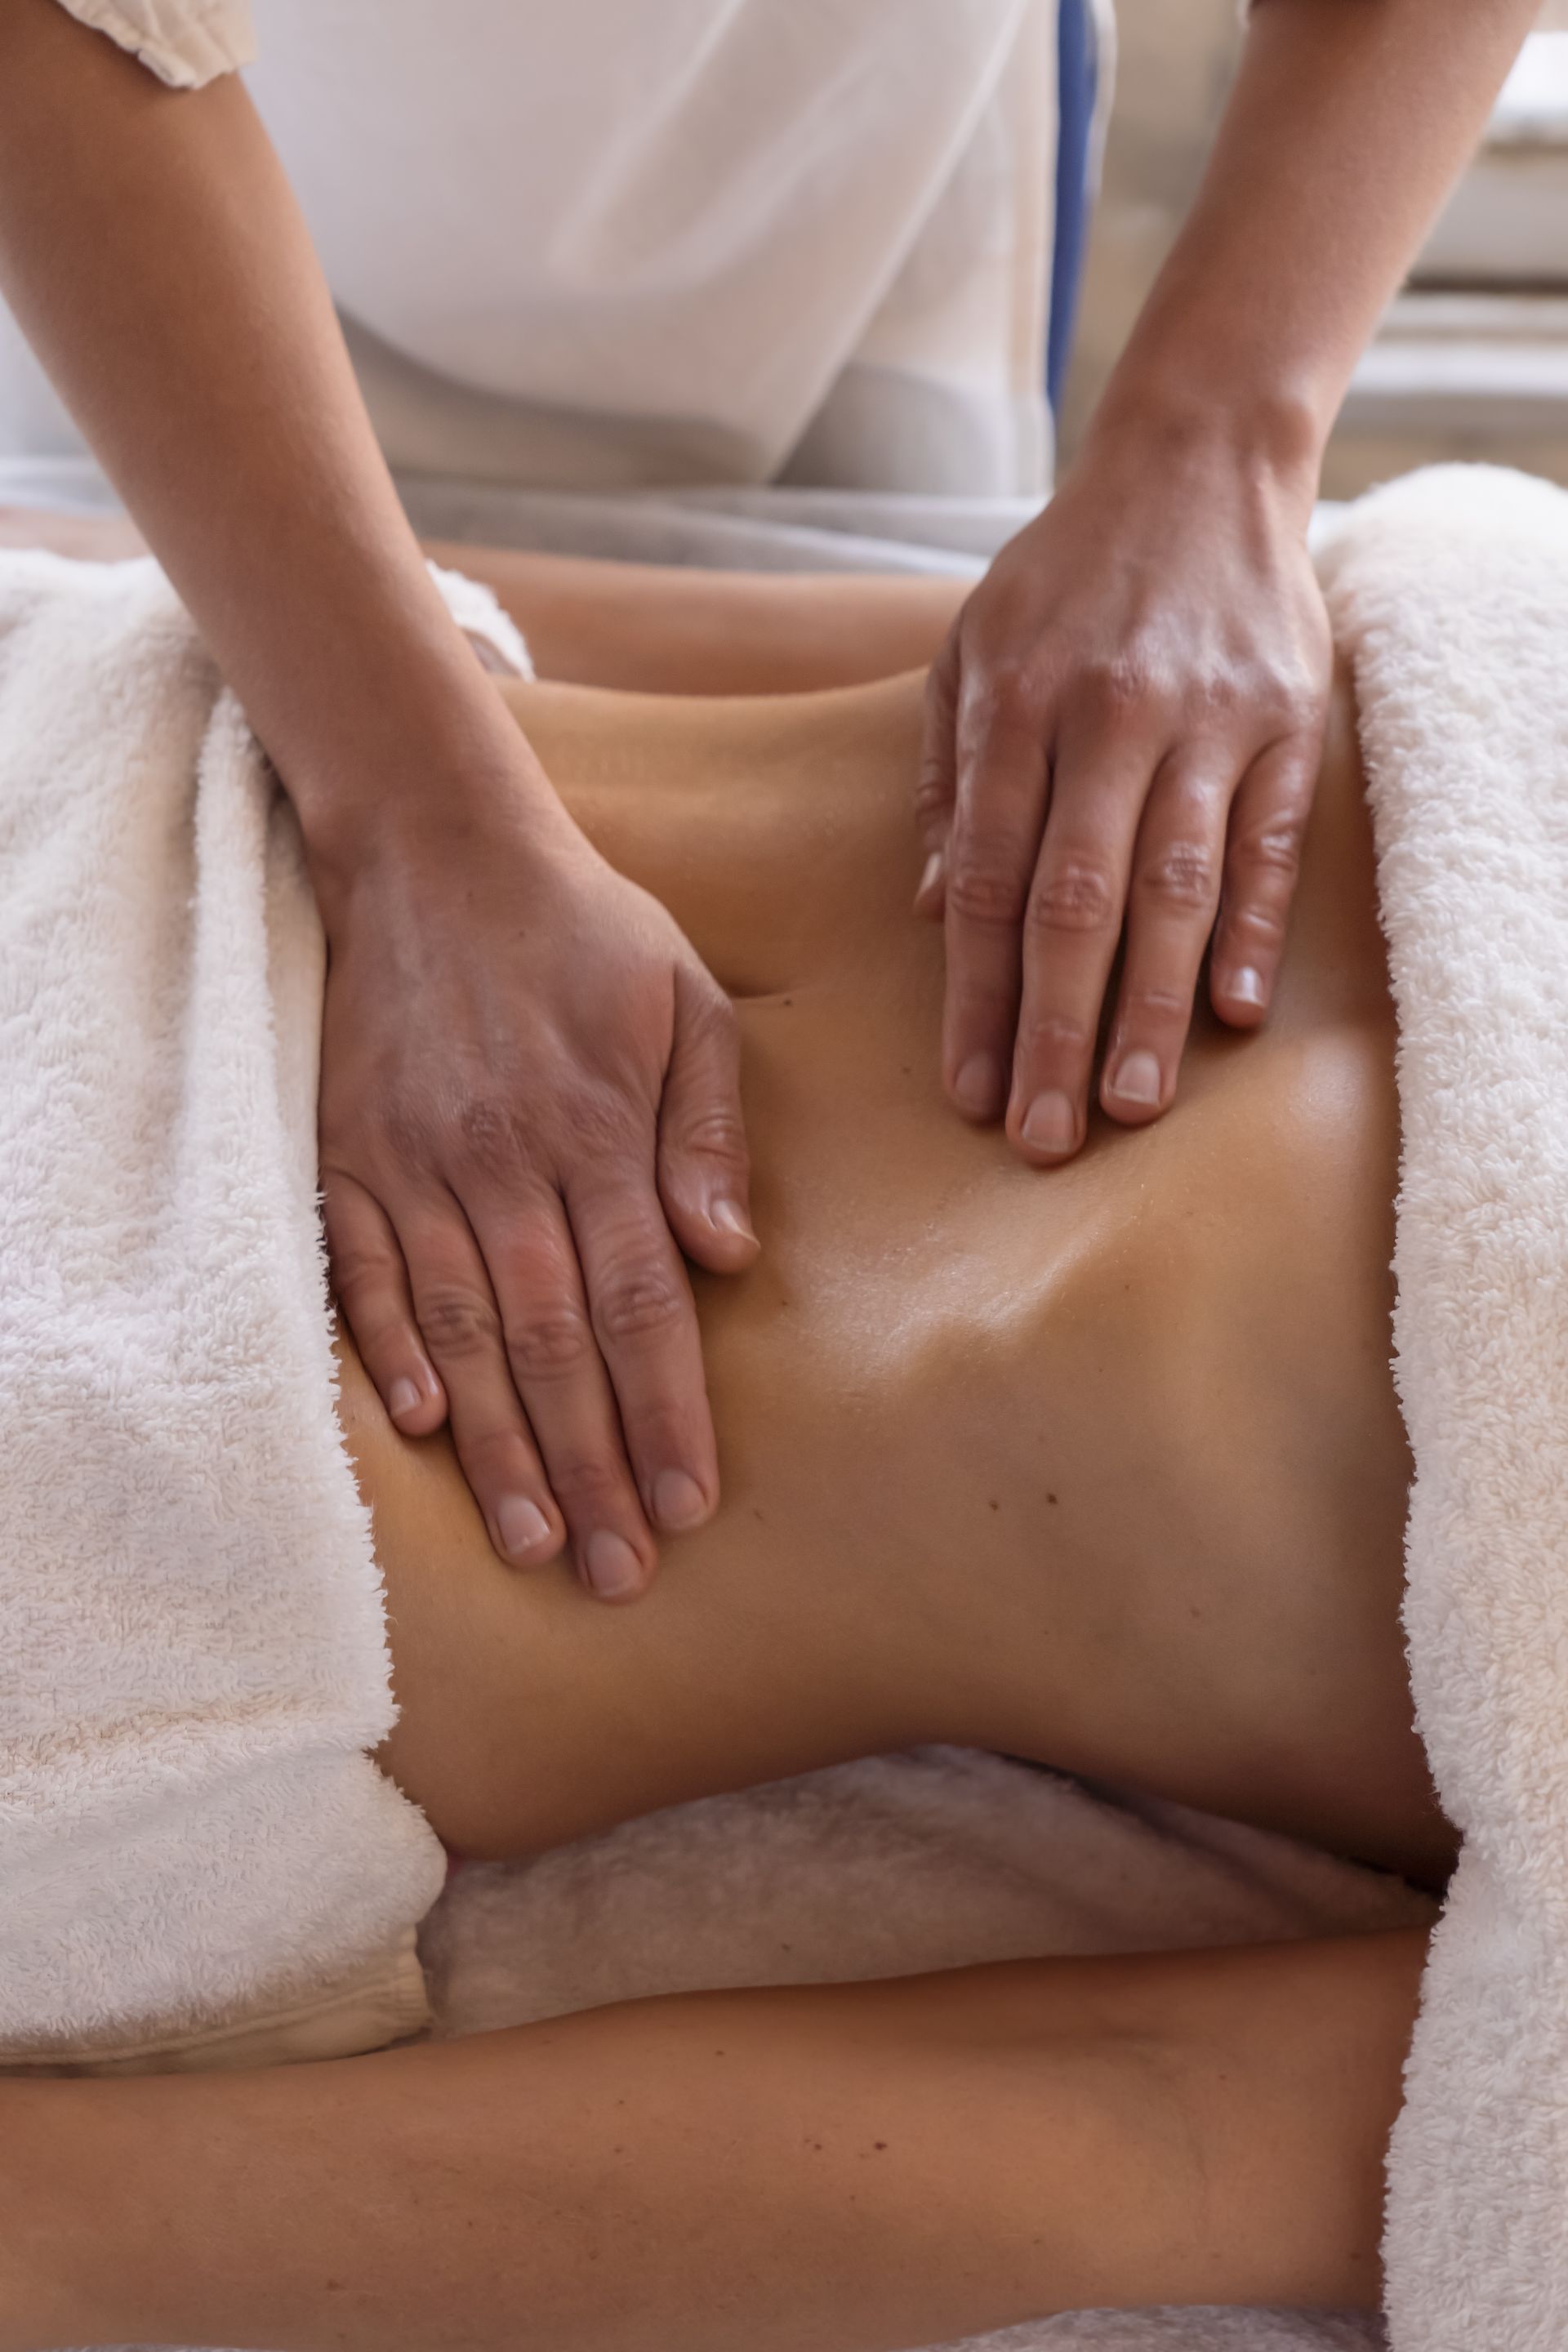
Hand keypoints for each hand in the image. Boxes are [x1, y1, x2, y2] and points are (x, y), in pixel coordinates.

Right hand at [315, 755, 756, 1599]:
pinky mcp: (349, 1154)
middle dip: (591, 1467)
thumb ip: (711, 1127)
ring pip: (460, 1332)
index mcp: (601, 1130)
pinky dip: (386, 1352)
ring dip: (497, 1446)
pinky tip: (422, 1432)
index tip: (690, 1507)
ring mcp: (416, 1162)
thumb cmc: (585, 933)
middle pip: (554, 1344)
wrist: (436, 851)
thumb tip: (729, 1251)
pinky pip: (362, 1273)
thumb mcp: (688, 1001)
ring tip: (532, 1543)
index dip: (667, 1415)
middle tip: (617, 1572)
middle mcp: (507, 1161)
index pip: (642, 1306)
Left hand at [915, 422, 1331, 1161]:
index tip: (969, 1089)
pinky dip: (1251, 928)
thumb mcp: (968, 653)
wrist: (1193, 463)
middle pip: (1076, 903)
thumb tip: (940, 912)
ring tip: (1129, 1104)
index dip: (978, 996)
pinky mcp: (1285, 720)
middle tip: (1042, 1137)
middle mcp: (1109, 717)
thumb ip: (951, 781)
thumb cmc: (1062, 577)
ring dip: (1149, 1005)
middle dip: (1054, 1030)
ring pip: (1174, 887)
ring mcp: (1206, 720)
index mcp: (1017, 705)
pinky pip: (1266, 842)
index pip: (994, 881)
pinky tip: (1232, 1012)